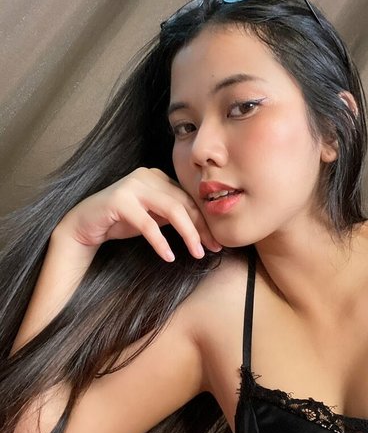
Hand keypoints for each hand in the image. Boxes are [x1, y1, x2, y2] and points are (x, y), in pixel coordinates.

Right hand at [55, 167, 221, 261]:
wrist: (85, 224)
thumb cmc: (121, 221)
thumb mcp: (154, 218)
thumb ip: (174, 216)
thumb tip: (204, 229)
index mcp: (158, 177)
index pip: (188, 199)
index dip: (205, 221)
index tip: (216, 242)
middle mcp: (148, 176)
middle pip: (184, 203)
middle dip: (201, 228)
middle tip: (213, 249)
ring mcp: (133, 185)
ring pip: (172, 209)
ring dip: (188, 233)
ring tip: (197, 253)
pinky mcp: (119, 200)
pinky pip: (147, 223)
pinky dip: (160, 241)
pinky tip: (169, 256)